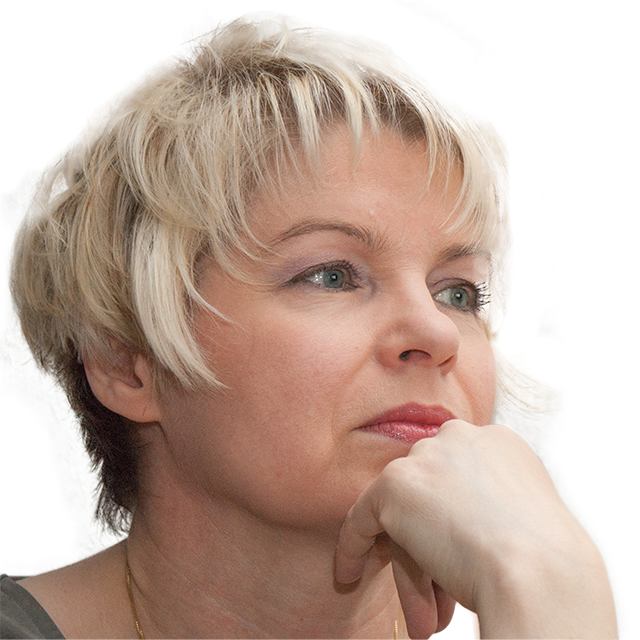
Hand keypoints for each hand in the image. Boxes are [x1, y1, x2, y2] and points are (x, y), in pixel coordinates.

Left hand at [334, 420, 617, 638]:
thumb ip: (488, 497)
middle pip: (428, 488)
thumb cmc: (543, 559)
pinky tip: (349, 572)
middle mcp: (459, 437)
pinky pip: (361, 518)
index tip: (449, 540)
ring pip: (402, 510)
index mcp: (496, 440)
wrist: (536, 571)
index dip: (449, 509)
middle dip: (429, 534)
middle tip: (436, 578)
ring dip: (407, 559)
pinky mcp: (394, 485)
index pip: (456, 470)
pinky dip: (353, 547)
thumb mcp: (523, 511)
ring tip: (417, 608)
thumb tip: (459, 520)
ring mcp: (425, 457)